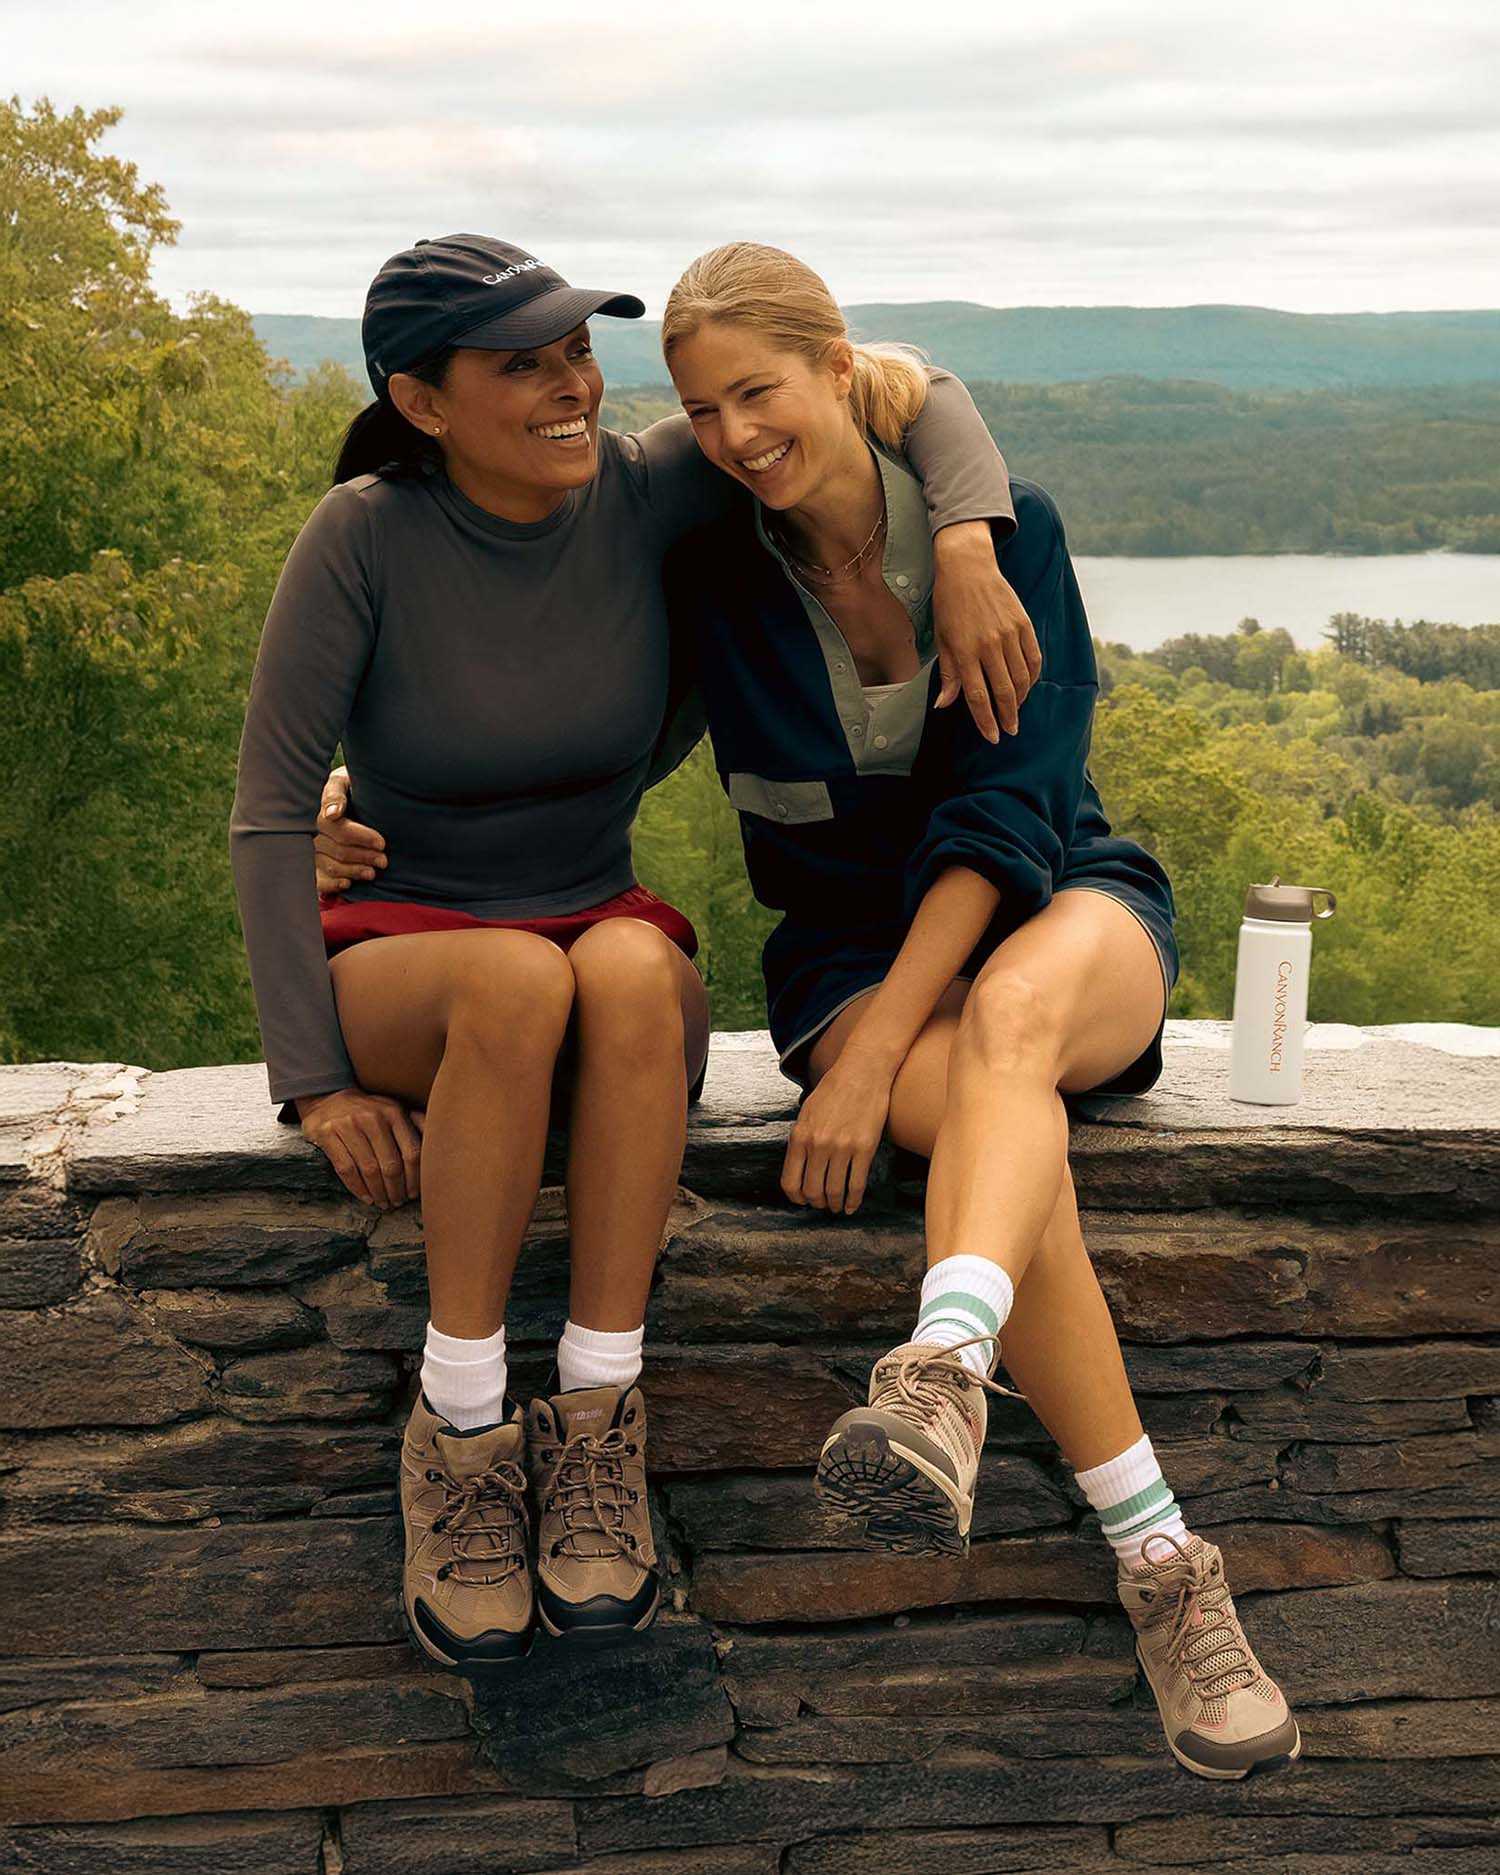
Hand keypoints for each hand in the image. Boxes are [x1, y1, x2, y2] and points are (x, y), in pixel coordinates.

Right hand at [296, 1088, 423, 1209]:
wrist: (327, 1098)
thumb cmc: (369, 1112)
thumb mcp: (393, 1110)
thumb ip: (416, 1124)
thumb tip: (440, 1147)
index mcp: (394, 1112)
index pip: (412, 1152)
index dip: (415, 1178)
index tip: (414, 1193)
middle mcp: (373, 1117)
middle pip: (391, 1165)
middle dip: (397, 1190)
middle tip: (398, 1202)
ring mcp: (348, 1125)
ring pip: (369, 1169)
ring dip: (379, 1193)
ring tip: (383, 1203)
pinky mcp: (327, 1134)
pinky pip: (346, 1169)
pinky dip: (358, 1188)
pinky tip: (366, 1198)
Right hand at [315, 766, 387, 894]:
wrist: (350, 793)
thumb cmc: (350, 786)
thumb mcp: (344, 781)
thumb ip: (336, 793)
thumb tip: (332, 814)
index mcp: (320, 812)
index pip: (340, 830)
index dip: (362, 838)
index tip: (382, 843)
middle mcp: (313, 833)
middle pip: (338, 851)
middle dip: (364, 857)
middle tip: (383, 861)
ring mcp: (312, 850)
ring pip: (330, 866)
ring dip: (353, 871)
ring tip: (372, 872)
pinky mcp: (314, 865)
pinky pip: (318, 879)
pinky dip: (331, 884)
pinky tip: (347, 883)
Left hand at [782, 1057, 894, 1214]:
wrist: (862, 1072)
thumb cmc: (834, 1089)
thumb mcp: (806, 1113)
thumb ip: (801, 1140)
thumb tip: (800, 1167)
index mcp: (800, 1137)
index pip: (790, 1181)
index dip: (796, 1197)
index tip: (802, 1200)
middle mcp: (818, 1145)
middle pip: (812, 1190)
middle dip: (817, 1203)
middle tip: (822, 1204)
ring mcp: (842, 1148)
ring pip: (834, 1191)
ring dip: (834, 1204)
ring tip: (837, 1207)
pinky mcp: (865, 1148)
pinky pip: (857, 1184)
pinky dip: (853, 1200)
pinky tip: (851, 1205)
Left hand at [931, 522, 1042, 741]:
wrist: (968, 566)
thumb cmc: (950, 604)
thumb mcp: (942, 640)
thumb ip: (948, 675)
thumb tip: (945, 706)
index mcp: (965, 652)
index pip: (978, 697)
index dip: (986, 721)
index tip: (993, 737)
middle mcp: (989, 645)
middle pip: (1004, 692)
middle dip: (1008, 716)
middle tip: (1009, 731)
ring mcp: (1009, 634)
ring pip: (1022, 678)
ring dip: (1020, 699)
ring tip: (1016, 710)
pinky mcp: (1023, 624)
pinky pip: (1033, 658)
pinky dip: (1033, 676)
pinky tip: (1027, 685)